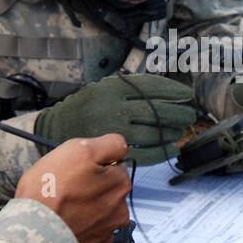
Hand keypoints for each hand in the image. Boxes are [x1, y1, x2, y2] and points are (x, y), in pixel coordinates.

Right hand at [15, 134, 130, 242]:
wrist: (32, 236)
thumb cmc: (50, 192)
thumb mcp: (78, 150)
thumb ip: (109, 144)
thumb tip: (121, 146)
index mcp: (119, 184)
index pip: (115, 164)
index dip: (94, 163)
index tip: (78, 169)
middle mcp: (119, 210)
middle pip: (107, 190)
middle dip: (91, 188)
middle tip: (66, 189)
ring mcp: (106, 234)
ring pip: (97, 214)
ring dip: (85, 211)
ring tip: (61, 210)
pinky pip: (87, 237)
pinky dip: (78, 231)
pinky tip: (63, 227)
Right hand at [35, 74, 195, 164]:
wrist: (52, 133)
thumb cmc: (81, 112)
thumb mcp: (100, 90)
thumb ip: (127, 90)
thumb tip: (164, 92)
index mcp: (110, 89)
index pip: (150, 86)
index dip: (172, 90)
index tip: (186, 94)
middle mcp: (111, 109)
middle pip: (155, 111)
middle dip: (177, 113)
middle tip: (189, 115)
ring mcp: (112, 133)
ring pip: (153, 134)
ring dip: (171, 133)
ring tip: (179, 132)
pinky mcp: (111, 155)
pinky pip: (144, 155)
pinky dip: (161, 152)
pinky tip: (170, 149)